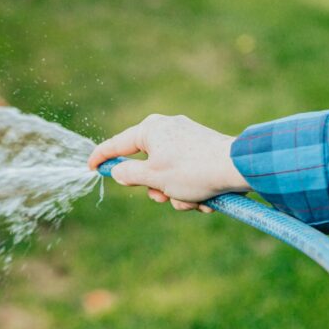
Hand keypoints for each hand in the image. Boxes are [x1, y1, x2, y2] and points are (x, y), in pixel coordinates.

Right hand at [88, 114, 250, 211]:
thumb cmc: (192, 170)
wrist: (238, 168)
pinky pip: (187, 176)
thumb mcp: (153, 177)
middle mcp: (167, 129)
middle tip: (163, 196)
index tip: (89, 168)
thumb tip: (118, 172)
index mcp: (151, 129)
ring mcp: (187, 139)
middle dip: (155, 189)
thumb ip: (128, 175)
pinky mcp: (203, 151)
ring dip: (177, 195)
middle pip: (146, 166)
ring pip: (169, 176)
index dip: (100, 158)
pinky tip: (207, 198)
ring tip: (192, 199)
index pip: (116, 144)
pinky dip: (193, 191)